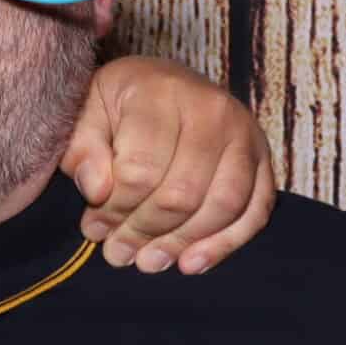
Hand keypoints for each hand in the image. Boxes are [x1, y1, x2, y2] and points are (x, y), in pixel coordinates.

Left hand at [62, 56, 275, 273]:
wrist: (158, 81)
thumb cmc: (117, 103)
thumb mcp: (84, 115)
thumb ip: (82, 151)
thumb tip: (98, 191)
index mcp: (162, 93)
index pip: (141, 169)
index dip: (115, 210)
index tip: (93, 229)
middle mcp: (212, 110)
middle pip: (183, 192)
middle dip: (145, 232)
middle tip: (118, 253)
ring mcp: (245, 133)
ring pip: (223, 205)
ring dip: (182, 243)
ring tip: (148, 262)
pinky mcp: (263, 157)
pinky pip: (256, 210)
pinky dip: (226, 243)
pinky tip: (192, 263)